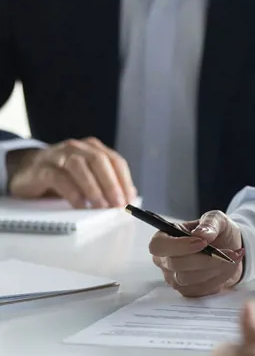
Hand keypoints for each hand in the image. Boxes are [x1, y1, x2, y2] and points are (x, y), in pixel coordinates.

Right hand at [7, 137, 136, 207]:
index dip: (124, 180)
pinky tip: (80, 205)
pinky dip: (73, 193)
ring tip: (101, 206)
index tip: (130, 199)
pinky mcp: (42, 168)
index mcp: (93, 148)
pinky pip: (59, 179)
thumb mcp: (86, 176)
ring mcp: (58, 156)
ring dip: (93, 188)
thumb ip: (106, 182)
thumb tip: (129, 195)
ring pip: (80, 167)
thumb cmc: (61, 175)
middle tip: (117, 204)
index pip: (115, 161)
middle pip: (100, 161)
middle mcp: (77, 148)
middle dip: (112, 184)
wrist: (24, 170)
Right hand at [149, 210, 244, 297]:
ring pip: (189, 279)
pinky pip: (200, 289)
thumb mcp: (217, 219)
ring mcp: (174, 278)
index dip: (179, 246)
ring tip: (233, 257)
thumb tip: (201, 234)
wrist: (230, 249)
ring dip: (215, 268)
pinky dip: (218, 278)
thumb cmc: (217, 231)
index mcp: (165, 237)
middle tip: (229, 252)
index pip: (158, 245)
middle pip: (176, 264)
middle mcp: (165, 260)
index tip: (202, 243)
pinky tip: (228, 266)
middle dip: (205, 259)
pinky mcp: (187, 291)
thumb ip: (210, 223)